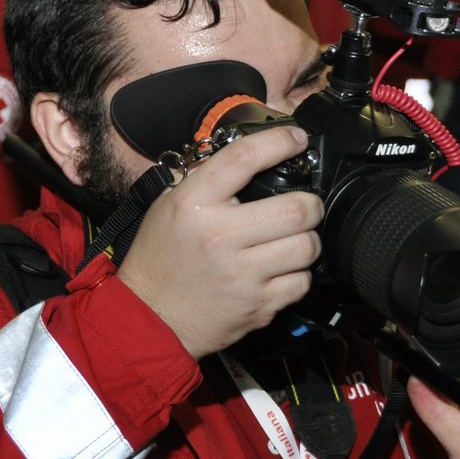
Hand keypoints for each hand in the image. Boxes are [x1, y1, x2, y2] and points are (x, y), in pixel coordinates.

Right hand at [117, 126, 323, 358]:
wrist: (149, 319)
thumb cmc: (159, 258)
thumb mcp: (167, 206)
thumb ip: (204, 178)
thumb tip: (248, 155)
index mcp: (194, 204)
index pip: (244, 158)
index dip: (280, 142)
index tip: (297, 139)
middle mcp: (219, 237)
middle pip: (295, 209)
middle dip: (310, 204)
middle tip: (305, 205)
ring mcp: (242, 275)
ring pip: (307, 247)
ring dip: (307, 240)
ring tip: (293, 239)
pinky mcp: (257, 306)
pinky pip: (301, 283)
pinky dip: (298, 275)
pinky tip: (281, 270)